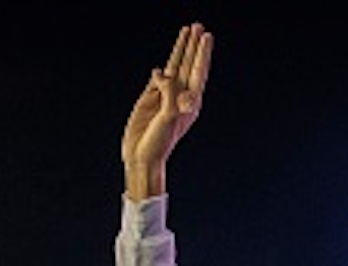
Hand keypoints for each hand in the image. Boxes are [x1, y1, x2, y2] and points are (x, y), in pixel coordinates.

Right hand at [122, 23, 213, 199]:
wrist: (141, 157)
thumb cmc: (159, 142)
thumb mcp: (169, 116)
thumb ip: (169, 92)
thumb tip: (161, 72)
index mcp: (190, 102)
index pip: (198, 72)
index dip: (201, 53)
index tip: (205, 36)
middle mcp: (179, 96)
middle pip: (188, 64)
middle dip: (193, 45)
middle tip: (197, 26)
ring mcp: (163, 97)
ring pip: (173, 67)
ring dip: (179, 50)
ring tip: (184, 32)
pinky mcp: (148, 99)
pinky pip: (156, 80)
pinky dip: (159, 72)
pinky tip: (160, 67)